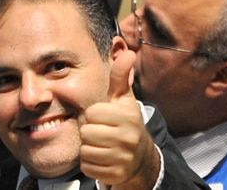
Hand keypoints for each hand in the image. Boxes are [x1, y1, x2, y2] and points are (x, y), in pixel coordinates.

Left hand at [80, 47, 159, 188]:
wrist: (140, 157)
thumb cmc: (125, 123)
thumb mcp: (123, 99)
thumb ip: (120, 76)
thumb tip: (126, 52)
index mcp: (128, 117)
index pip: (92, 113)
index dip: (95, 115)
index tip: (105, 118)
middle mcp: (128, 138)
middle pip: (86, 132)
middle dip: (91, 132)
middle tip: (102, 132)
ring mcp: (123, 159)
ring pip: (86, 150)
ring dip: (90, 148)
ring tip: (103, 145)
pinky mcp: (115, 175)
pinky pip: (88, 167)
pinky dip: (91, 164)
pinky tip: (103, 158)